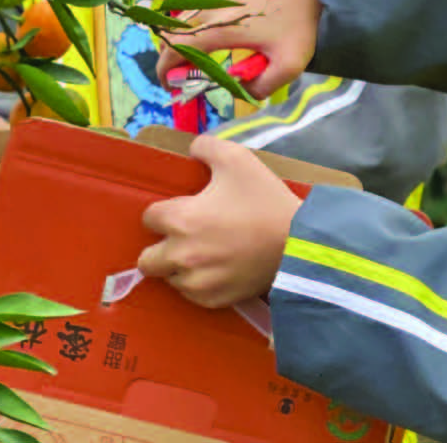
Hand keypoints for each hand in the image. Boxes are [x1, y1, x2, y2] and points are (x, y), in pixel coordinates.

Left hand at [137, 136, 302, 308]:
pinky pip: (192, 296)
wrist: (299, 243)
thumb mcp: (237, 158)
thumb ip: (205, 147)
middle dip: (162, 246)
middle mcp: (180, 256)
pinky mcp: (214, 300)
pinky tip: (219, 270)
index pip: (148, 218)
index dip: (165, 211)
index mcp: (180, 220)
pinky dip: (200, 285)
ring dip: (180, 268)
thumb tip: (192, 150)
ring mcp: (197, 283)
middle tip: (187, 237)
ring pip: (170, 279)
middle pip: (147, 259)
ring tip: (207, 254)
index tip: (186, 209)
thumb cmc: (265, 199)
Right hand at [157, 0, 321, 98]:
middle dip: (171, 59)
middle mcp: (210, 8)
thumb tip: (239, 91)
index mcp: (220, 28)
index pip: (175, 48)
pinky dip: (194, 28)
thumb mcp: (289, 64)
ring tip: (201, 62)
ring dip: (182, 43)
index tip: (170, 86)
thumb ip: (261, 87)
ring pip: (183, 21)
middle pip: (173, 34)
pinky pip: (197, 11)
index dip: (165, 70)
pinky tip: (214, 40)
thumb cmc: (300, 22)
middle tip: (186, 77)